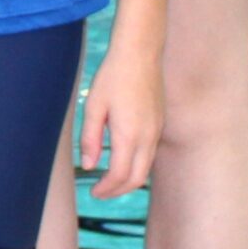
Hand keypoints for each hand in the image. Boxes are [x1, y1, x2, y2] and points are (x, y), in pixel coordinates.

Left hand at [80, 44, 163, 198]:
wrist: (140, 55)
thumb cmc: (113, 77)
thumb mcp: (94, 105)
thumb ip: (90, 137)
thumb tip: (88, 165)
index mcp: (129, 135)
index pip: (119, 175)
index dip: (106, 188)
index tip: (93, 193)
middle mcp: (147, 138)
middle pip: (136, 178)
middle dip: (118, 191)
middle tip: (100, 194)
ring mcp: (156, 132)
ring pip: (146, 168)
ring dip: (128, 180)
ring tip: (108, 182)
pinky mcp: (159, 124)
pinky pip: (150, 154)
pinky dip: (136, 166)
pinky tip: (122, 161)